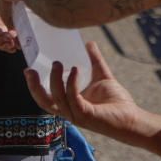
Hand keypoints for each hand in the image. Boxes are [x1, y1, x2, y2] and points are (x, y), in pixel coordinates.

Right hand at [25, 41, 140, 136]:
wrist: (132, 118)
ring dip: (55, 80)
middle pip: (44, 102)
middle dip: (34, 86)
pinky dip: (71, 83)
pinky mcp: (86, 116)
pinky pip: (73, 98)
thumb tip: (88, 42)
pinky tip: (75, 69)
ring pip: (57, 99)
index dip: (34, 86)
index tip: (28, 69)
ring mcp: (76, 115)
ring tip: (58, 62)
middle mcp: (69, 111)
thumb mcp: (101, 76)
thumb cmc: (116, 102)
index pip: (45, 98)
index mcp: (68, 104)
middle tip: (31, 70)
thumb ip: (94, 60)